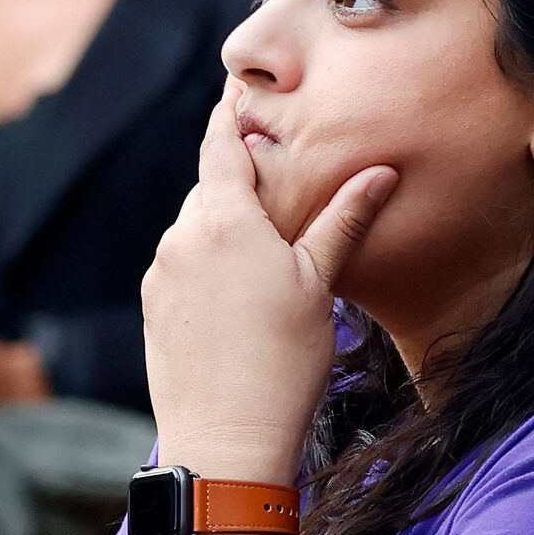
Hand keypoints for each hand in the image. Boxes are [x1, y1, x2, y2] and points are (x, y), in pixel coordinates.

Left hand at [141, 88, 394, 481]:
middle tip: (278, 188)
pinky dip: (208, 265)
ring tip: (267, 258)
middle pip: (209, 188)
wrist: (226, 443)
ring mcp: (161, 274)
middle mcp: (180, 237)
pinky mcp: (153, 309)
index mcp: (222, 219)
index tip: (235, 91)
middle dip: (240, 185)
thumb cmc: (284, 364)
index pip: (221, 144)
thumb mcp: (320, 285)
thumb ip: (343, 221)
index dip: (230, 115)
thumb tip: (380, 172)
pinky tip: (240, 300)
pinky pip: (182, 267)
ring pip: (195, 230)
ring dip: (225, 230)